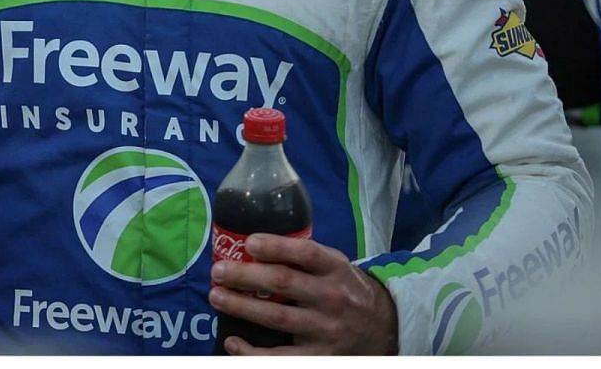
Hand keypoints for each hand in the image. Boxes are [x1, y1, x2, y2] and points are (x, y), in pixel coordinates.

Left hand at [209, 233, 398, 354]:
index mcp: (336, 269)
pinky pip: (282, 357)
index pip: (306, 253)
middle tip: (218, 271)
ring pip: (277, 317)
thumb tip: (251, 244)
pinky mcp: (320, 356)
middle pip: (284, 283)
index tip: (250, 242)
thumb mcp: (335, 265)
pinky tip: (232, 342)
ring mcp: (326, 329)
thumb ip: (303, 256)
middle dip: (245, 275)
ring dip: (241, 307)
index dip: (277, 247)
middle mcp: (332, 298)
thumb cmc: (345, 288)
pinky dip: (253, 353)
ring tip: (217, 297)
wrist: (384, 327)